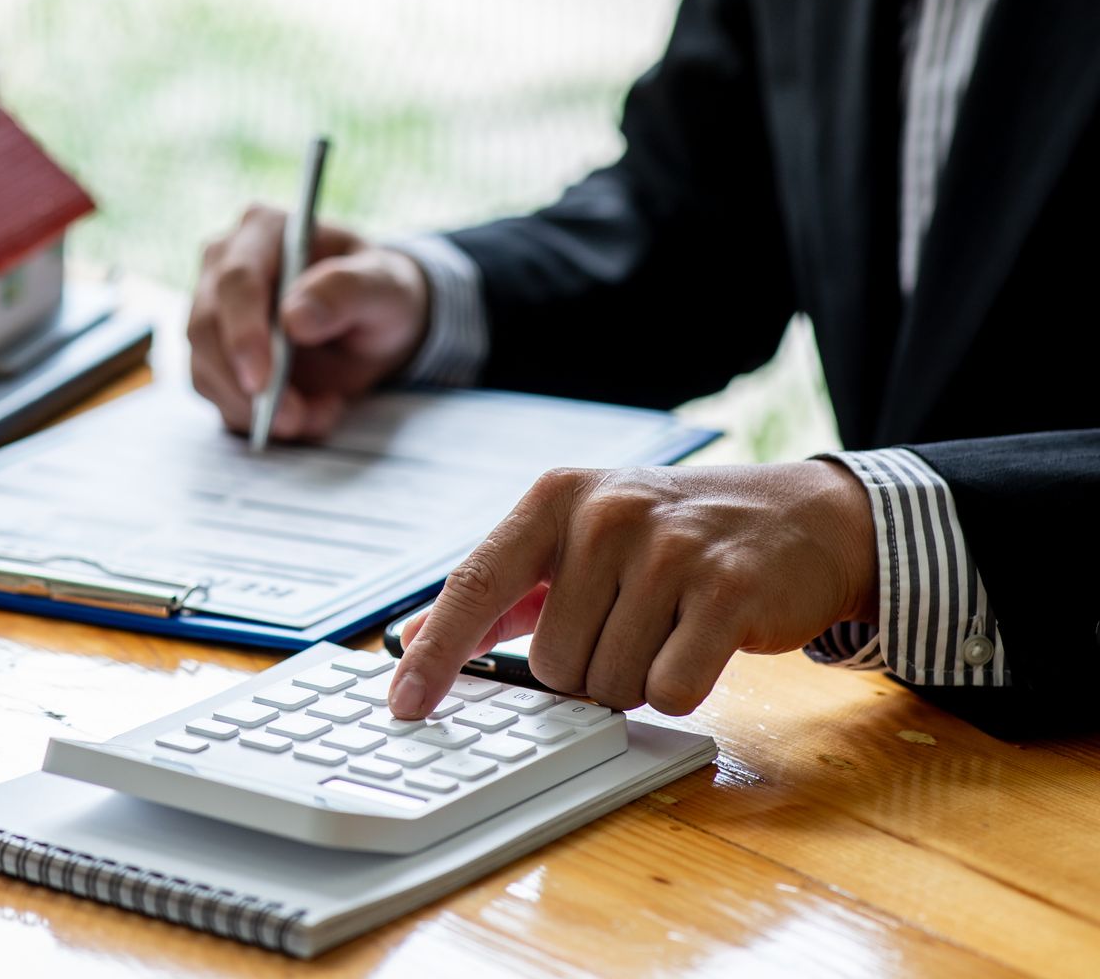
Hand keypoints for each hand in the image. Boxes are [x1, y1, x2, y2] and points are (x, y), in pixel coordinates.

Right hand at [188, 204, 429, 439]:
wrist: (374, 325)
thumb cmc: (379, 292)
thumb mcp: (386, 286)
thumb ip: (347, 291)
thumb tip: (295, 317)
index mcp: (264, 230)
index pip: (236, 280)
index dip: (243, 333)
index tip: (263, 382)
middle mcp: (224, 265)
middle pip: (205, 328)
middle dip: (245, 386)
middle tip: (293, 420)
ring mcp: (212, 310)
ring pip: (205, 369)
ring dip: (253, 409)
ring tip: (316, 416)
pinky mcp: (214, 354)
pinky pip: (217, 395)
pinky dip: (254, 418)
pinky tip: (305, 416)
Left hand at [388, 461, 877, 717]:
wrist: (800, 516)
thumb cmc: (673, 535)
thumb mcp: (581, 537)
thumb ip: (504, 591)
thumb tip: (421, 639)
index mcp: (555, 499)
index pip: (475, 586)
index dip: (435, 654)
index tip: (402, 704)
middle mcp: (605, 514)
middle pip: (550, 662)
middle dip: (587, 667)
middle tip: (631, 623)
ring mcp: (668, 550)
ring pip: (609, 683)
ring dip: (637, 676)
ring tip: (670, 625)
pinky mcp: (727, 591)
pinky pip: (670, 689)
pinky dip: (683, 685)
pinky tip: (704, 640)